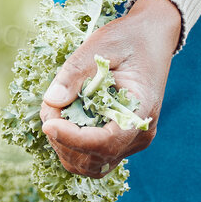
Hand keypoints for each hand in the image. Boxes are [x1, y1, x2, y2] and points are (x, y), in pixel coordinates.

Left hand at [39, 0, 181, 178]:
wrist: (152, 37)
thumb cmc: (129, 38)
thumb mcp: (101, 45)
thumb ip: (75, 72)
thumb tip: (51, 101)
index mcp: (141, 110)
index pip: (105, 143)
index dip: (72, 138)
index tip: (48, 123)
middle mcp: (139, 133)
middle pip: (94, 160)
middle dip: (63, 140)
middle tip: (49, 108)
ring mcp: (132, 140)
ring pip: (90, 165)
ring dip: (65, 146)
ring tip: (55, 113)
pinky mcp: (121, 139)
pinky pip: (93, 155)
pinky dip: (73, 144)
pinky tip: (65, 119)